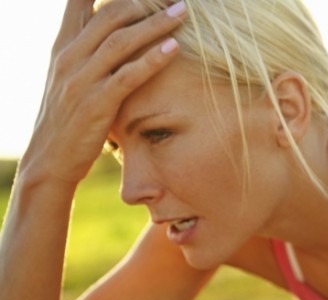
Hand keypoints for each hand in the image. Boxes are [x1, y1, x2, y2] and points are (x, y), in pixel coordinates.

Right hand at [24, 0, 186, 183]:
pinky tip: (174, 48)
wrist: (50, 161)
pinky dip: (152, 60)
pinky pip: (128, 76)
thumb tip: (112, 40)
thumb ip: (88, 57)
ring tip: (182, 12)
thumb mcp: (71, 82)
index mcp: (63, 48)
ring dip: (155, 24)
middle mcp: (69, 58)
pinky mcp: (96, 104)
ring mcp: (81, 80)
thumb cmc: (68, 122)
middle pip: (109, 15)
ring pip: (121, 41)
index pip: (79, 3)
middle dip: (143, 1)